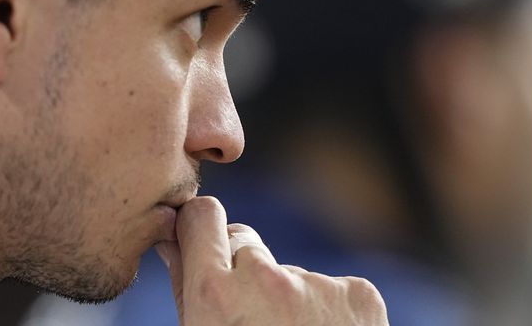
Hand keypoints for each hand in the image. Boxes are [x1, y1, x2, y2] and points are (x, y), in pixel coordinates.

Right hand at [155, 196, 388, 325]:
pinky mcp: (359, 294)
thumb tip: (172, 242)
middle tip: (251, 317)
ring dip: (286, 296)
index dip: (200, 229)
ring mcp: (316, 286)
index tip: (201, 237)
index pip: (201, 217)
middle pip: (244, 240)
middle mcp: (266, 281)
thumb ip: (184, 288)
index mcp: (216, 295)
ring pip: (288, 271)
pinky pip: (331, 287)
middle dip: (242, 268)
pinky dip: (328, 310)